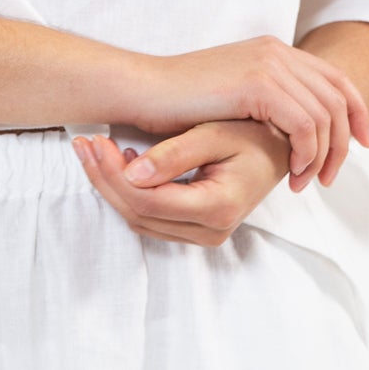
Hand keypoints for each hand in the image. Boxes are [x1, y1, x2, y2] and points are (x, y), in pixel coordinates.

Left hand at [72, 119, 296, 247]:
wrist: (284, 148)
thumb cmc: (256, 134)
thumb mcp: (217, 134)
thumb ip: (176, 155)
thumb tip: (132, 173)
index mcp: (218, 208)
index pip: (148, 200)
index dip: (114, 173)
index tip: (95, 140)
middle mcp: (211, 231)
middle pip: (138, 213)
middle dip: (104, 178)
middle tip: (84, 142)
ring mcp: (204, 235)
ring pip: (139, 219)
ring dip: (111, 186)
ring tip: (95, 149)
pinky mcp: (197, 230)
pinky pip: (151, 219)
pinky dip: (128, 193)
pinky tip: (120, 164)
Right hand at [130, 36, 368, 193]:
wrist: (141, 91)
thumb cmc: (176, 103)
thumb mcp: (231, 97)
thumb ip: (264, 101)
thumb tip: (292, 127)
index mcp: (274, 50)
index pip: (336, 79)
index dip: (357, 112)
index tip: (362, 145)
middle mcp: (277, 51)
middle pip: (339, 97)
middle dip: (344, 143)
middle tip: (328, 179)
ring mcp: (269, 64)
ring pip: (325, 116)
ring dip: (321, 155)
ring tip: (303, 183)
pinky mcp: (258, 84)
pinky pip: (305, 125)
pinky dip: (306, 153)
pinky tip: (291, 173)